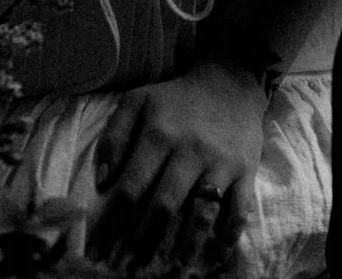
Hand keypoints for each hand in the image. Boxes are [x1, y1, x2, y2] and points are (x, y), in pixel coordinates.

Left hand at [88, 57, 266, 270]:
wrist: (230, 81)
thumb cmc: (177, 99)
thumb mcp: (138, 100)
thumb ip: (114, 136)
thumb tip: (101, 181)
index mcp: (159, 133)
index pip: (130, 188)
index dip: (111, 224)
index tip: (96, 252)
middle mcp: (189, 150)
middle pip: (163, 207)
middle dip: (141, 243)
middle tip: (126, 269)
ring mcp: (220, 162)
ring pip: (200, 213)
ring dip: (182, 248)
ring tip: (167, 271)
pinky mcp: (245, 169)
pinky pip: (238, 209)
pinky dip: (228, 236)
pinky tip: (214, 255)